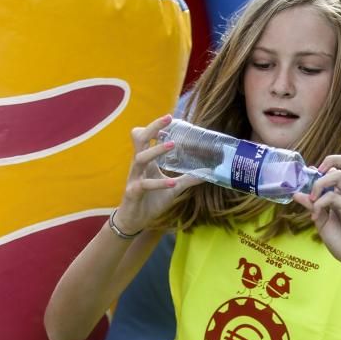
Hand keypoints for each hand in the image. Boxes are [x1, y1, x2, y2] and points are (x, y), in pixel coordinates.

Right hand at [113, 115, 200, 231]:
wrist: (134, 220)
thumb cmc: (151, 200)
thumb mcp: (173, 188)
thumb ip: (187, 179)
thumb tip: (206, 173)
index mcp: (146, 162)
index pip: (146, 137)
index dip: (155, 127)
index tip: (170, 118)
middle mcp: (139, 166)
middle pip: (140, 140)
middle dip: (153, 128)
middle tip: (168, 118)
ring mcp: (134, 178)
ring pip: (141, 158)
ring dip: (156, 151)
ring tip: (172, 145)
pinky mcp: (134, 192)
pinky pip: (145, 184)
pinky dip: (159, 183)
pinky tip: (172, 182)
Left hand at [292, 155, 340, 270]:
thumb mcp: (320, 220)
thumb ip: (311, 205)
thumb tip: (297, 192)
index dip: (326, 165)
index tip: (310, 177)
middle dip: (327, 163)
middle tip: (314, 181)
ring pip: (337, 175)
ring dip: (319, 184)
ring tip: (312, 200)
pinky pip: (333, 197)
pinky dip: (319, 204)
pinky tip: (315, 216)